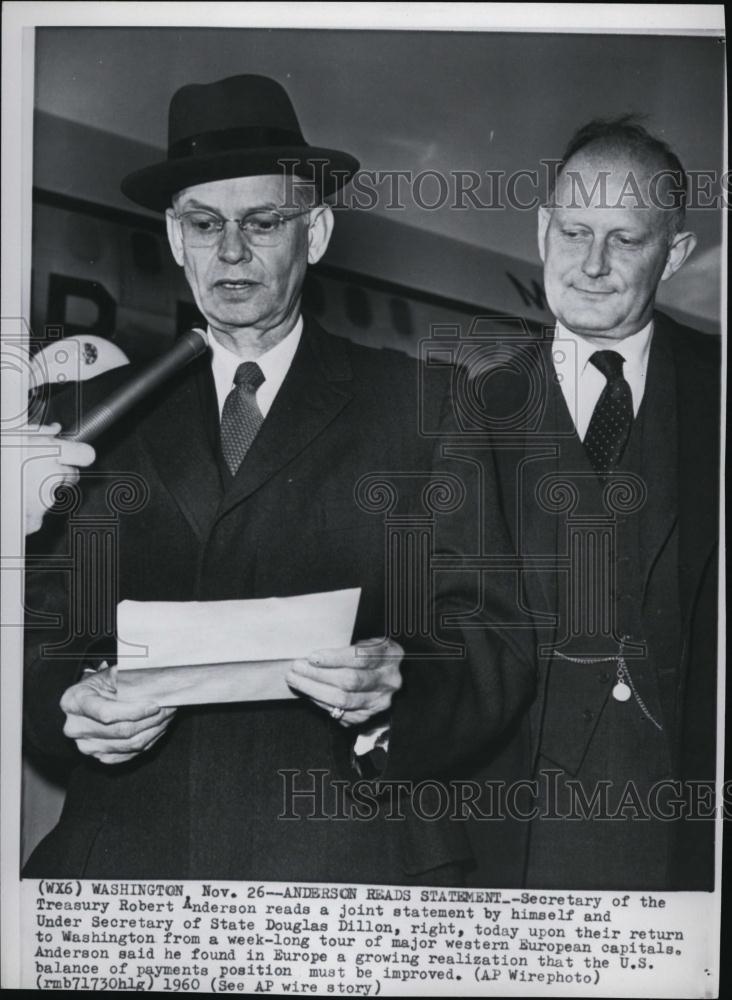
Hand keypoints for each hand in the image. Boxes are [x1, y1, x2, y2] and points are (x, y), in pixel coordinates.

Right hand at [23, 423, 94, 533]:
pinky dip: (29, 513)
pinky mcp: (34, 516)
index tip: (75, 455)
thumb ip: (38, 432)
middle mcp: (51, 474)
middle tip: (36, 468)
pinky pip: (38, 517)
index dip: (80, 454)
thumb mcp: (14, 433)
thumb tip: (54, 430)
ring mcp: (44, 497)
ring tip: (17, 482)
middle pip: (71, 475)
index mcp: (49, 450)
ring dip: (41, 490)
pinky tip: (15, 501)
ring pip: (53, 494)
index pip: (85, 454)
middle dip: (59, 472)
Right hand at [60, 664, 175, 763]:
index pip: (106, 713)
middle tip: (169, 708)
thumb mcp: (108, 674)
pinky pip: (129, 754)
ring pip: (129, 745)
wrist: (88, 702)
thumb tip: (152, 677)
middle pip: (121, 731)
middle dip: (151, 720)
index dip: (134, 711)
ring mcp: (87, 745)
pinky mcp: (99, 756)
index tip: (154, 704)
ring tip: (167, 717)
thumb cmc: (100, 686)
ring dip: (153, 730)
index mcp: (73, 702)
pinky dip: (148, 741)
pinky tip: (157, 728)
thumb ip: (125, 676)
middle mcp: (76, 727)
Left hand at [286, 637, 402, 726]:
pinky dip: (321, 703)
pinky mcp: (368, 715)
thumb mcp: (366, 639)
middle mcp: (388, 680)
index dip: (335, 658)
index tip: (312, 656)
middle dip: (318, 675)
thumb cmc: (370, 652)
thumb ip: (347, 644)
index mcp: (391, 654)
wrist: (385, 673)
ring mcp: (379, 700)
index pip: (362, 657)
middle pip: (350, 681)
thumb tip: (313, 651)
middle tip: (297, 668)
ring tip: (296, 680)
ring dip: (314, 690)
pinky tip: (309, 693)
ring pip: (343, 700)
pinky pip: (341, 713)